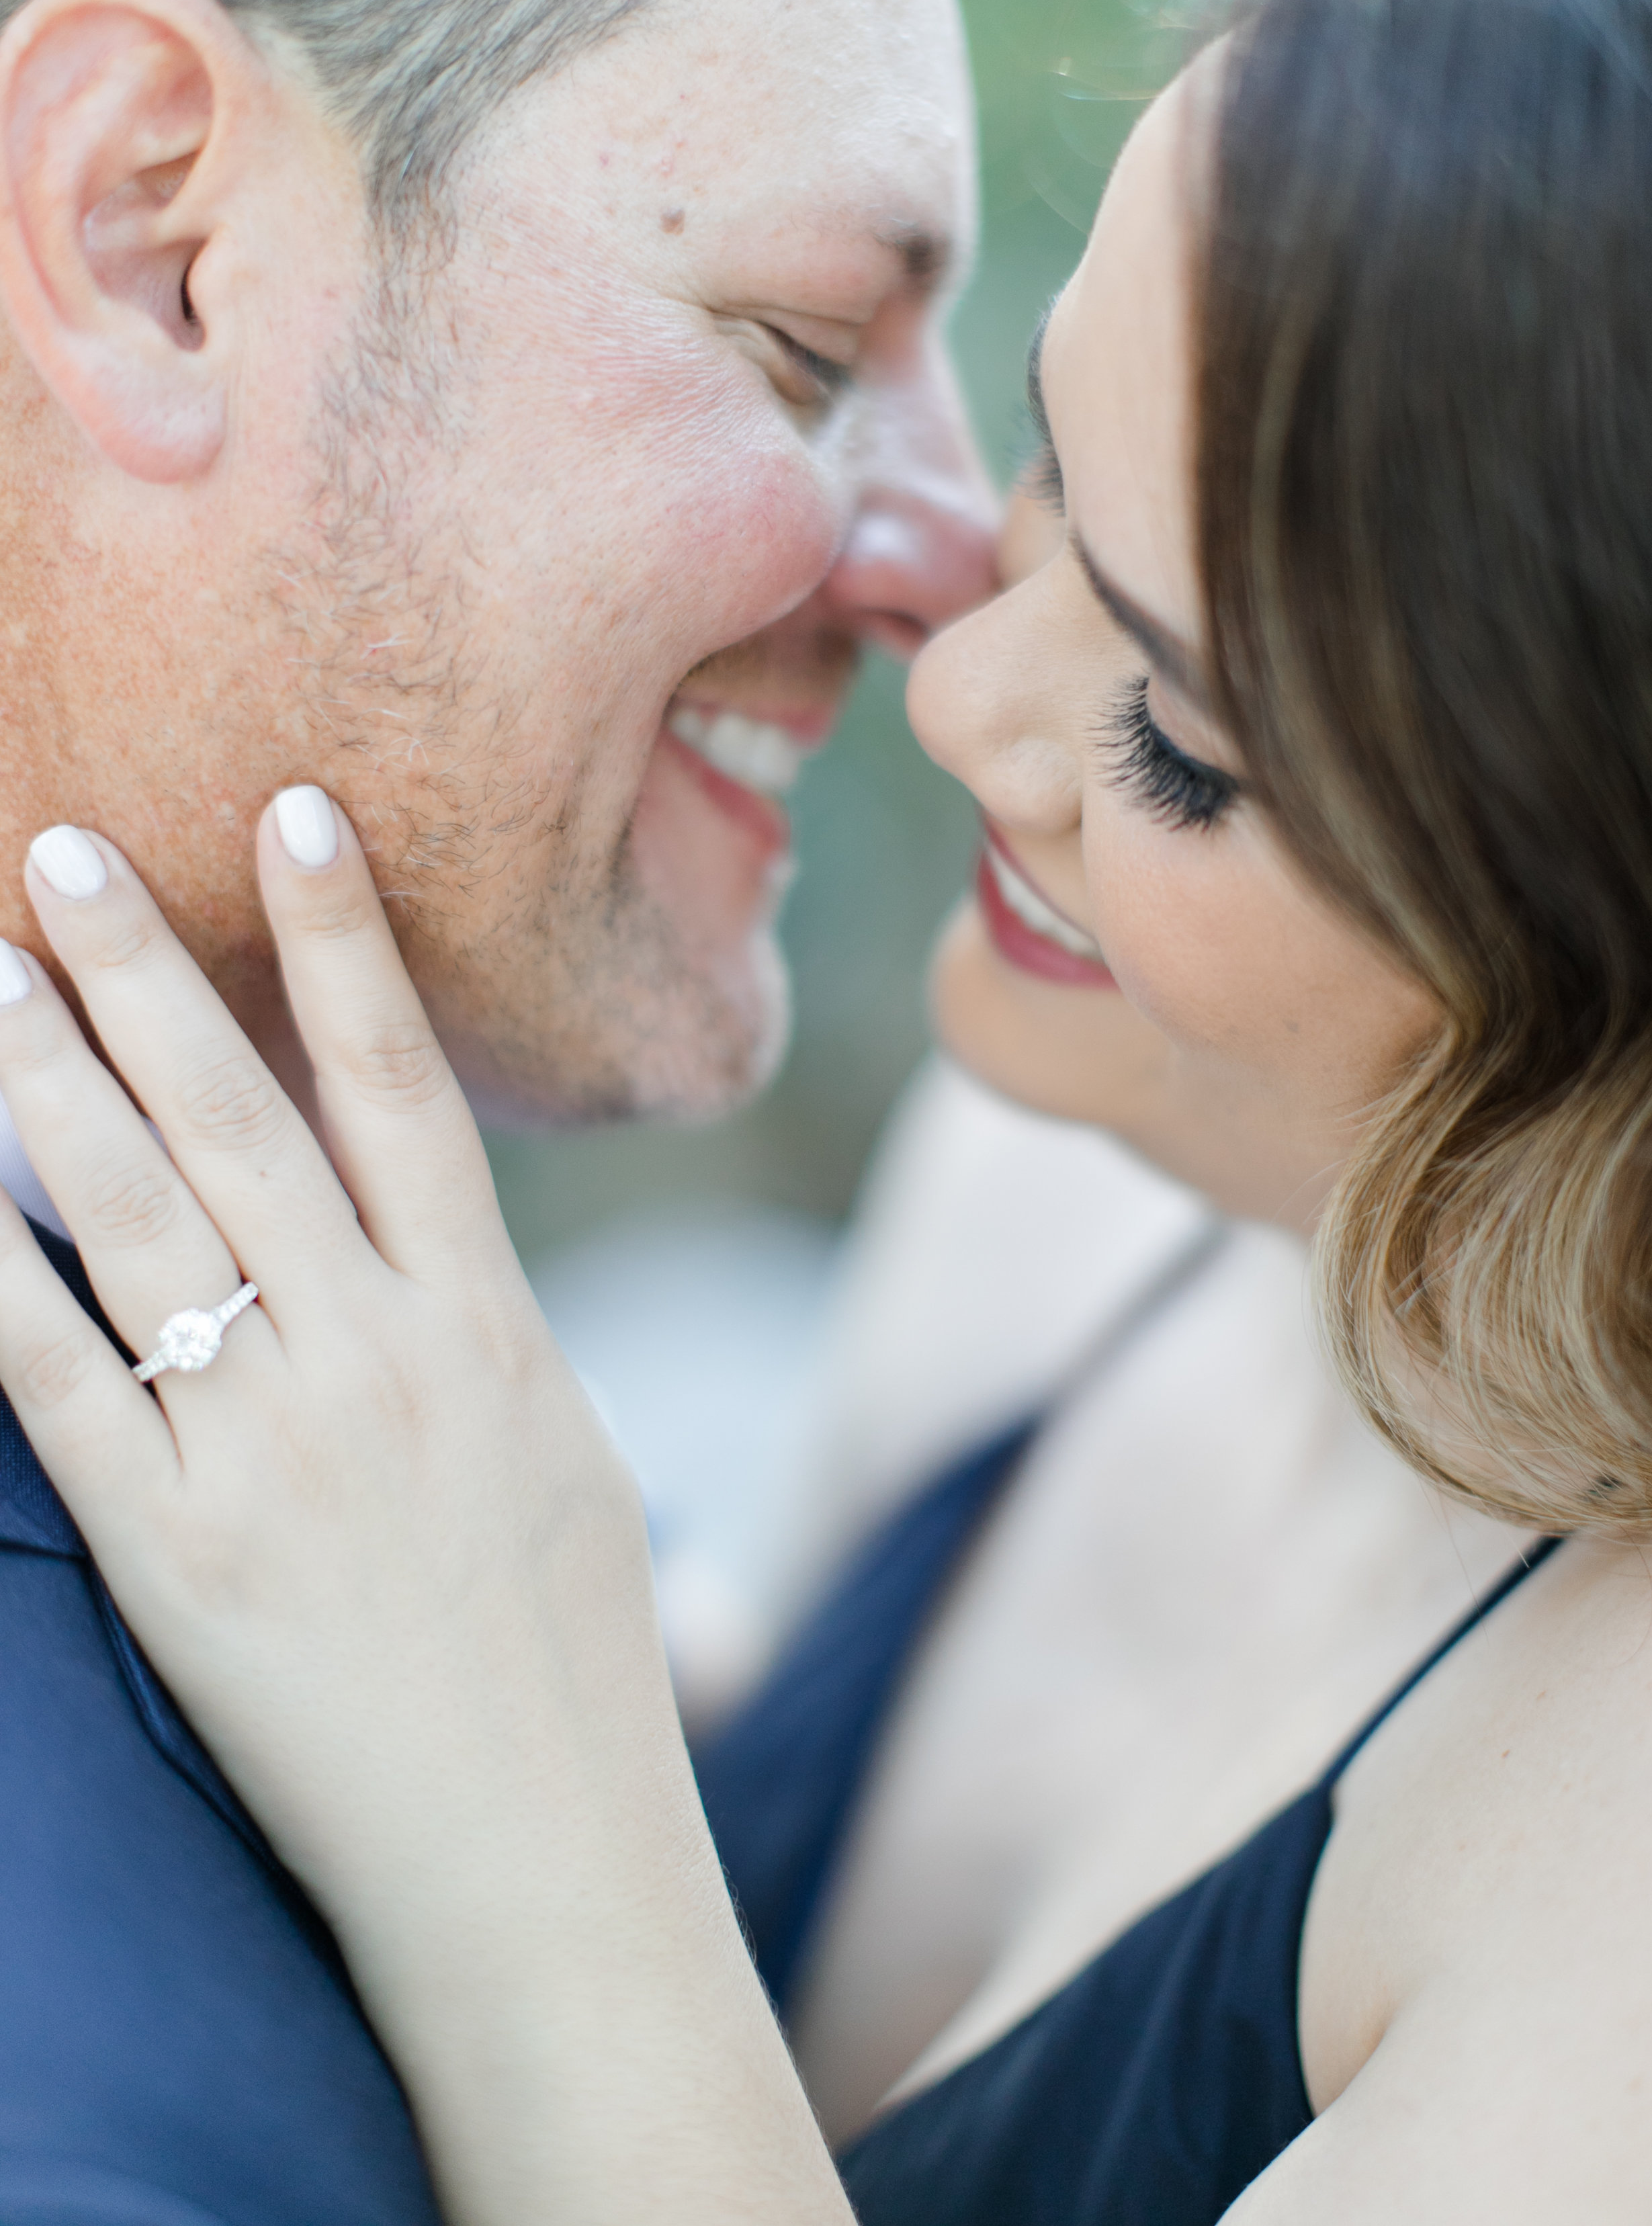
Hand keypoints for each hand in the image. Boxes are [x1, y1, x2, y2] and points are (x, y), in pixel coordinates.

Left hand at [0, 799, 845, 2225]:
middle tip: (61, 850)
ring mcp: (271, 1454)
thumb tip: (404, 1222)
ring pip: (134, 1222)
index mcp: (489, 1332)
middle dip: (143, 974)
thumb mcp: (559, 1456)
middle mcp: (377, 1364)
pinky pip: (58, 1382)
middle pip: (240, 1123)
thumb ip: (471, 1325)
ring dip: (44, 1083)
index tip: (291, 813)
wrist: (542, 1869)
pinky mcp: (173, 1556)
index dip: (344, 941)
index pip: (404, 1089)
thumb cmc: (568, 1665)